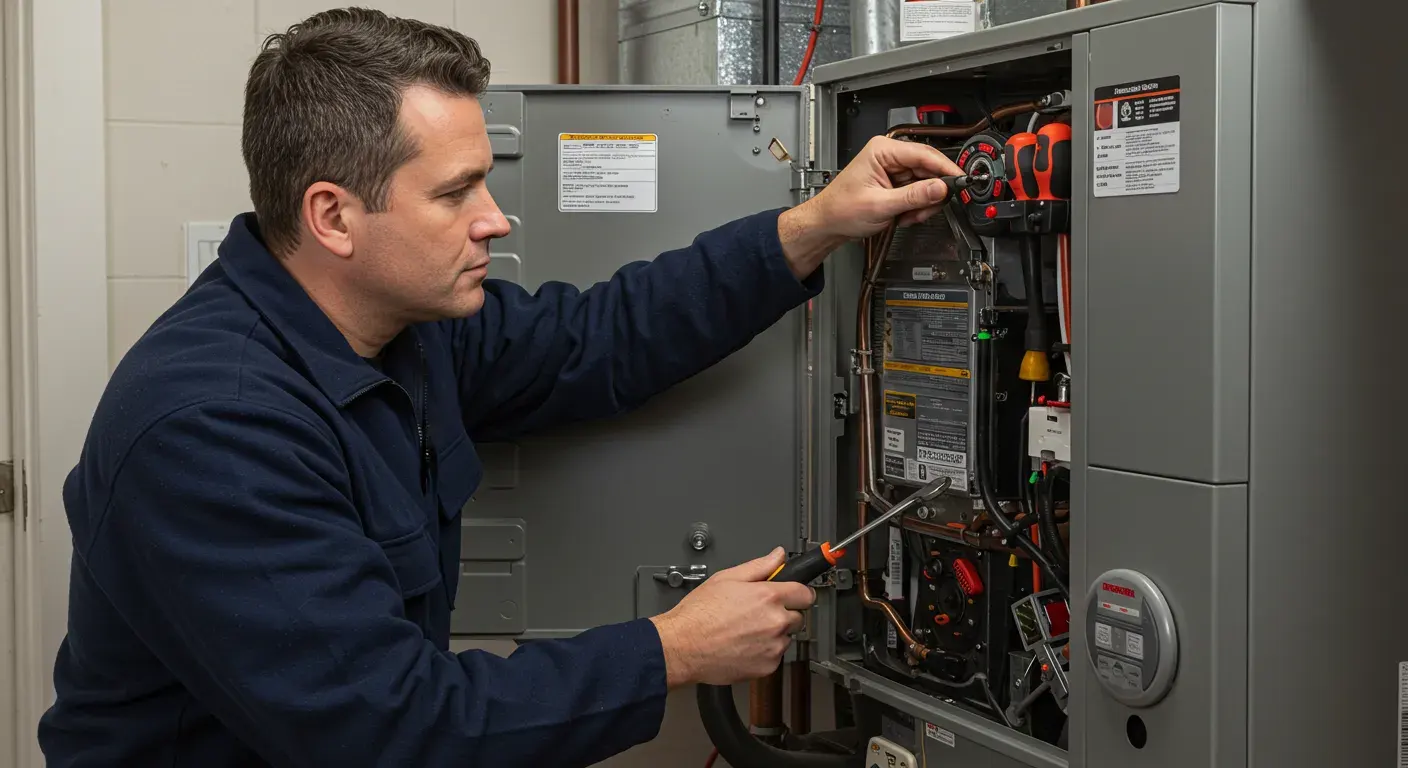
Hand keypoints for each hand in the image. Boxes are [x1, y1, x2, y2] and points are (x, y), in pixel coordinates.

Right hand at [649, 547, 814, 686]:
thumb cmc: (699, 614)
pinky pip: (775, 657)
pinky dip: (765, 652)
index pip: (805, 594)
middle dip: (784, 613)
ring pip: (786, 638)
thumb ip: (759, 566)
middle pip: (798, 617)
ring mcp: (773, 646)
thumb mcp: (726, 578)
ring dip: (774, 634)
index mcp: (768, 597)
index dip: (799, 593)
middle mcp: (776, 622)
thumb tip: (778, 556)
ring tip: (746, 631)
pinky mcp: (767, 666)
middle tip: (759, 614)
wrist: (682, 646)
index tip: (794, 595)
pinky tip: (744, 645)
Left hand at [778, 136, 963, 277]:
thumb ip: (913, 197)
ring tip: (908, 216)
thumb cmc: (840, 210)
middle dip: (932, 192)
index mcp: (882, 150)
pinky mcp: (895, 183)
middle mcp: (889, 156)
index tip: (961, 180)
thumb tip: (941, 187)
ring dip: (922, 203)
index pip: (924, 154)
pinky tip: (904, 216)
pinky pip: (918, 192)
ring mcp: (893, 169)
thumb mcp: (880, 205)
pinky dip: (916, 207)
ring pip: (926, 182)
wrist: (826, 224)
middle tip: (930, 208)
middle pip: (928, 168)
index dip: (945, 168)